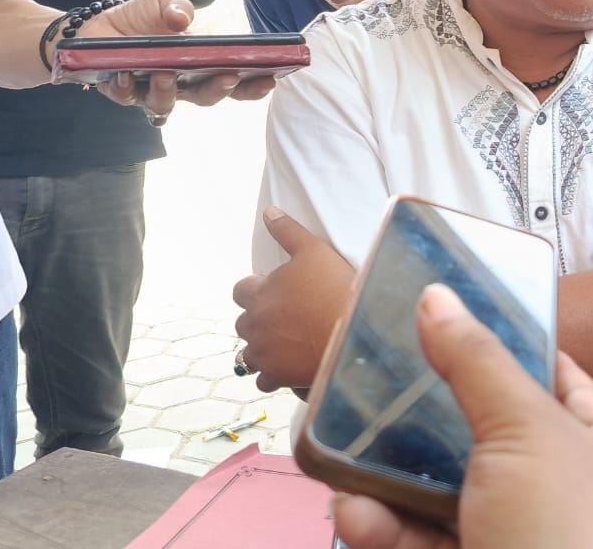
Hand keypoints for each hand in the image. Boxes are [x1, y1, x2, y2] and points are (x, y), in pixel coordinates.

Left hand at [76, 0, 276, 118]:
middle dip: (218, 90)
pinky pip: (124, 96)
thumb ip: (177, 4)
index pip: (232, 82)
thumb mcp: (165, 1)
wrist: (101, 23)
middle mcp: (179, 85)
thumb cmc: (143, 17)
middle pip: (204, 98)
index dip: (252, 86)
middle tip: (228, 77)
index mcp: (200, 67)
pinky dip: (125, 86)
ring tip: (166, 74)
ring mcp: (149, 91)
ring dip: (167, 91)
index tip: (270, 80)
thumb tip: (184, 19)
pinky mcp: (119, 91)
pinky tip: (125, 73)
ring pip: (163, 104)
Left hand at [232, 207, 354, 392]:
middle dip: (259, 321)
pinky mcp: (275, 376)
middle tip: (285, 319)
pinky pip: (263, 379)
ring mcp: (262, 353)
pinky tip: (290, 368)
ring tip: (287, 345)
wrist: (353, 333)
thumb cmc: (335, 287)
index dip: (255, 291)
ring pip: (249, 353)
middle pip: (243, 323)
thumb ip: (287, 231)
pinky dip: (273, 375)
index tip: (275, 293)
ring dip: (262, 349)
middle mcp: (254, 324)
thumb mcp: (314, 251)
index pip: (240, 291)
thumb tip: (269, 212)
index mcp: (258, 293)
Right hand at [332, 284, 592, 548]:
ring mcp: (515, 547)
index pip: (558, 382)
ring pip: (440, 499)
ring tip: (340, 454)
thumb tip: (438, 291)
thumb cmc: (567, 533)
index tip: (448, 315)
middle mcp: (561, 502)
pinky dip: (386, 532)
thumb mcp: (530, 432)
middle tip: (366, 383)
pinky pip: (421, 546)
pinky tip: (352, 518)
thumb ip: (478, 363)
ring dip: (387, 481)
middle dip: (423, 418)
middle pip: (484, 439)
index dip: (506, 346)